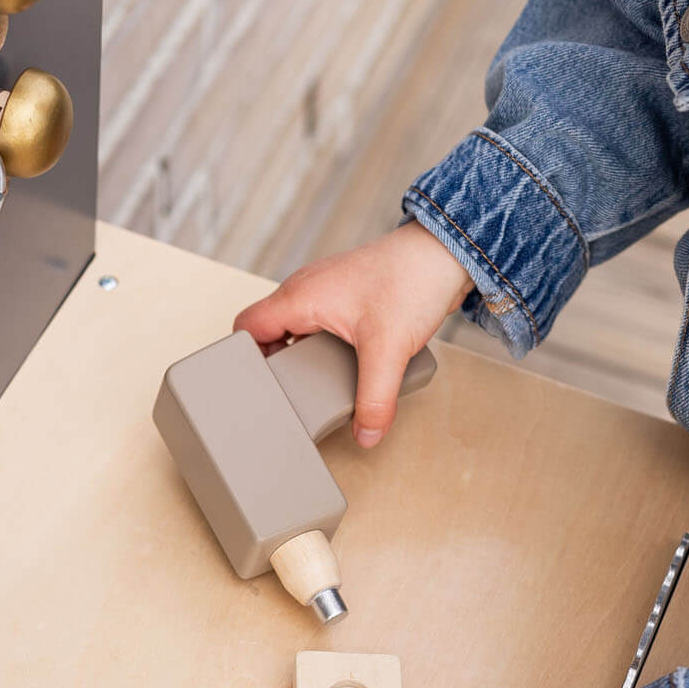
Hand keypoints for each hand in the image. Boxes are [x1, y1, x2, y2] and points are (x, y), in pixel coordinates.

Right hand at [233, 223, 472, 446]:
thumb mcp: (388, 350)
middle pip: (267, 333)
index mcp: (298, 296)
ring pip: (293, 329)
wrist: (446, 252)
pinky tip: (341, 366)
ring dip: (300, 358)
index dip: (242, 360)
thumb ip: (374, 399)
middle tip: (287, 398)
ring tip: (314, 387)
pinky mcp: (345, 297)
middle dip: (274, 367)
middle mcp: (305, 289)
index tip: (255, 390)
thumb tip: (365, 435)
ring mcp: (324, 291)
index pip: (245, 328)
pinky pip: (317, 325)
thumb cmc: (412, 279)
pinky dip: (321, 347)